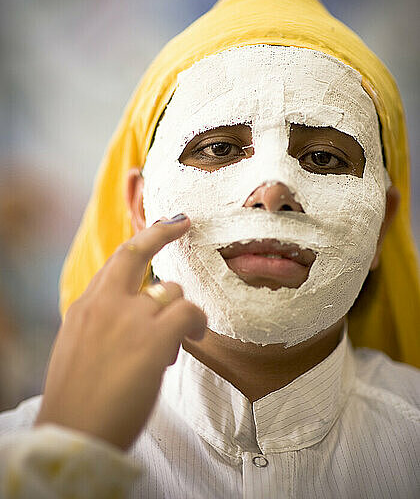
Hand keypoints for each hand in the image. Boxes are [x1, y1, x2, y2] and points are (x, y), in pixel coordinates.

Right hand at [34, 215, 206, 450]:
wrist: (74, 434)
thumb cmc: (80, 400)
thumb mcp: (80, 349)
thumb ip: (106, 323)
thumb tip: (142, 314)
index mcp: (85, 307)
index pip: (115, 262)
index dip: (142, 241)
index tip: (161, 225)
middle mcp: (104, 305)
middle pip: (135, 253)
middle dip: (161, 231)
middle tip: (182, 222)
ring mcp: (128, 319)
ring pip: (171, 292)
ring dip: (180, 311)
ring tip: (176, 342)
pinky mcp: (152, 338)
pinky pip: (188, 312)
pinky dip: (197, 322)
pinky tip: (196, 335)